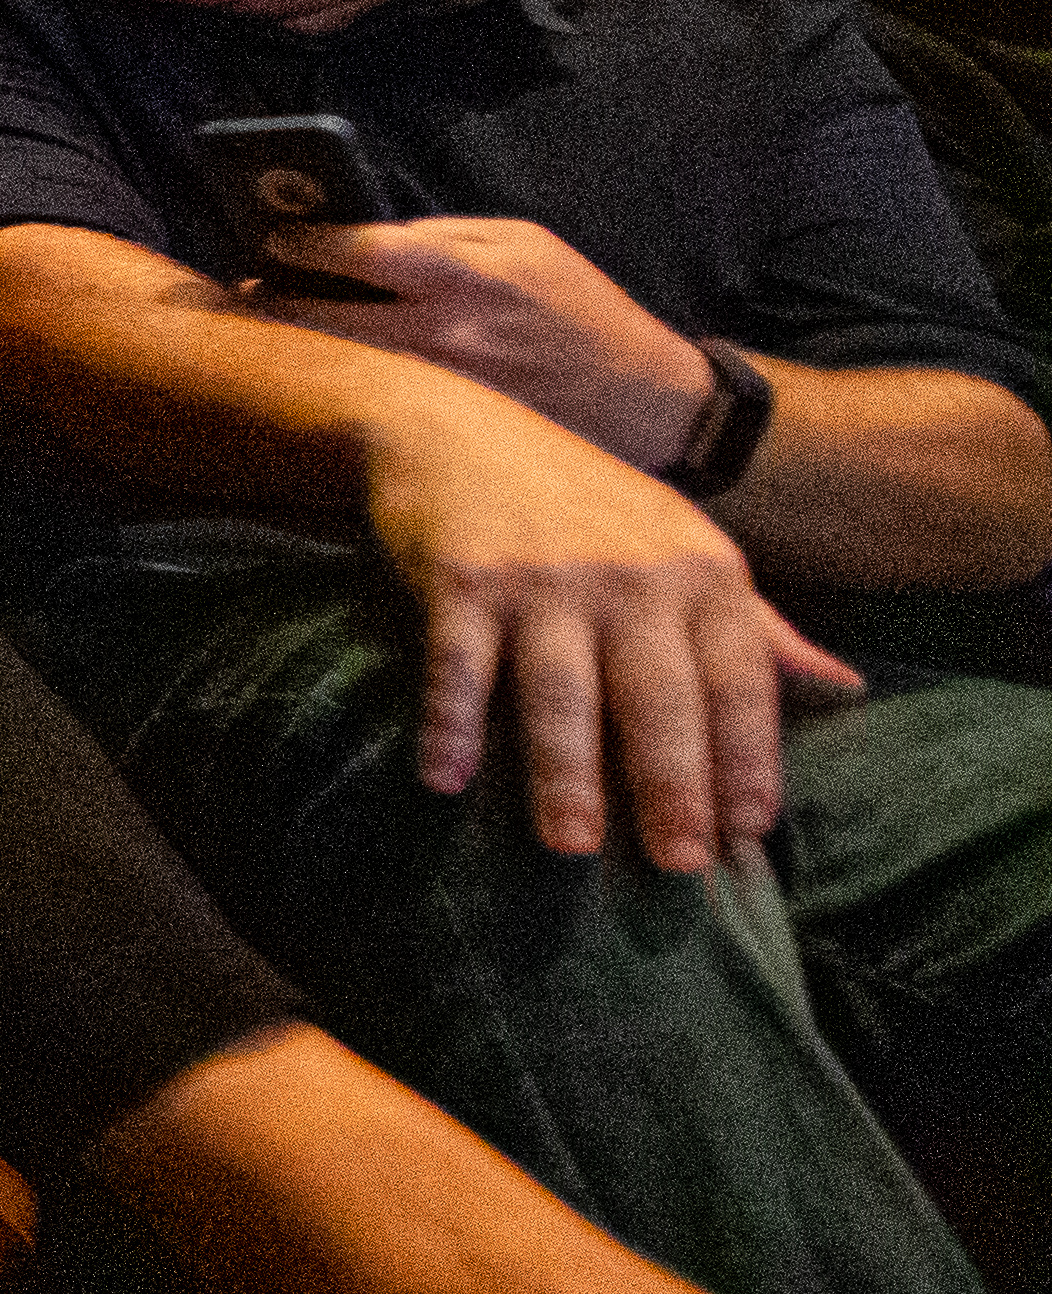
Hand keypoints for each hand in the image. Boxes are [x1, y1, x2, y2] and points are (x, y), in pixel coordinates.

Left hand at [255, 217, 712, 470]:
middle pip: (321, 319)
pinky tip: (317, 380)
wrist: (647, 403)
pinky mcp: (442, 436)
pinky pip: (367, 407)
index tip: (266, 239)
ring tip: (271, 333)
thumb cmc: (579, 309)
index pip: (354, 250)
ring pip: (334, 369)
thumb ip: (442, 238)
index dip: (296, 244)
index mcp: (467, 274)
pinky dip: (337, 390)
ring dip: (294, 350)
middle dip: (271, 302)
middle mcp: (445, 336)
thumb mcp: (525, 246)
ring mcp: (438, 393)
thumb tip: (353, 235)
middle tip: (245, 293)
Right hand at [358, 385, 859, 869]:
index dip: (748, 753)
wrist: (458, 431)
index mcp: (699, 570)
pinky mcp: (459, 577)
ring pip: (560, 688)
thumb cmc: (582, 507)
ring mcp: (542, 576)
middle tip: (681, 863)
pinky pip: (457, 662)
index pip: (738, 677)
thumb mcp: (683, 551)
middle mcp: (628, 574)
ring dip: (565, 769)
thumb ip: (757, 626)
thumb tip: (846, 688)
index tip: (751, 827)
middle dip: (672, 782)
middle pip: (658, 694)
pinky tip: (446, 778)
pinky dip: (449, 720)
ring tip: (571, 846)